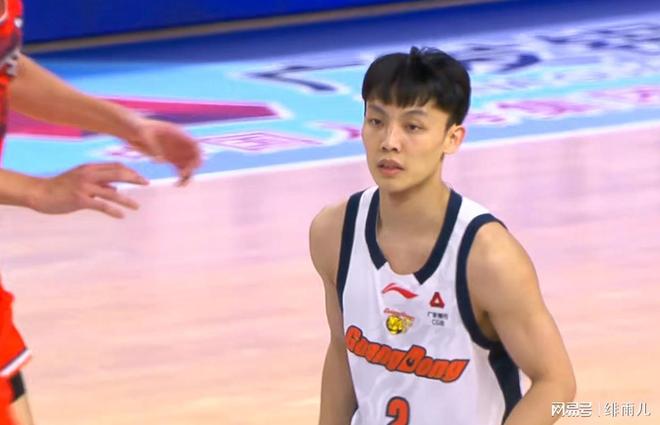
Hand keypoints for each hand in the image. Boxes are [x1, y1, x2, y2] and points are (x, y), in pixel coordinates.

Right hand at [29, 162, 148, 218]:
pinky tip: (121, 216)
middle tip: (147, 183)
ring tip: (137, 206)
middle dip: (134, 178)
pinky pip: (101, 206)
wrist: (39, 193)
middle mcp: (89, 175)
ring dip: (127, 200)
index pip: (115, 166)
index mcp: (89, 168)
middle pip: (118, 173)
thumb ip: (98, 182)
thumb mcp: (80, 179)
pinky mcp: (80, 199)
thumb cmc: (60, 187)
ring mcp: (84, 187)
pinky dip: (113, 211)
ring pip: (112, 192)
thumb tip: (116, 189)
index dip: (130, 171)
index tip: (141, 177)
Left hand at [126, 118, 201, 185]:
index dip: (196, 155)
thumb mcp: (145, 134)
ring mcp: (176, 152)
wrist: (134, 130)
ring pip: (188, 165)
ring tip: (180, 184)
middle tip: (183, 176)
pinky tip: (176, 184)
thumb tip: (160, 160)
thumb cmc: (139, 128)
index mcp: (178, 135)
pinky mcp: (170, 159)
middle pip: (194, 157)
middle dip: (192, 167)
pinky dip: (181, 178)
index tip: (190, 165)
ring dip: (187, 175)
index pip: (194, 145)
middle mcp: (180, 144)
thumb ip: (153, 146)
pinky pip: (180, 169)